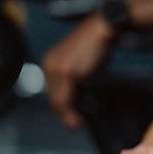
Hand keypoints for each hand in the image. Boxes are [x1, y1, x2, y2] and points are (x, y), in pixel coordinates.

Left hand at [40, 13, 111, 129]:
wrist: (103, 28)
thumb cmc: (97, 43)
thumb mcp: (84, 63)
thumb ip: (78, 78)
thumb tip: (80, 97)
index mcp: (51, 61)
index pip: (52, 90)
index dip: (62, 106)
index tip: (71, 117)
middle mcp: (49, 64)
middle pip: (53, 97)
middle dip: (64, 114)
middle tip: (75, 124)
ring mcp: (56, 68)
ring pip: (57, 101)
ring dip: (66, 117)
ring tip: (76, 125)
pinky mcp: (66, 72)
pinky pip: (64, 99)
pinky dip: (69, 113)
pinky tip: (76, 120)